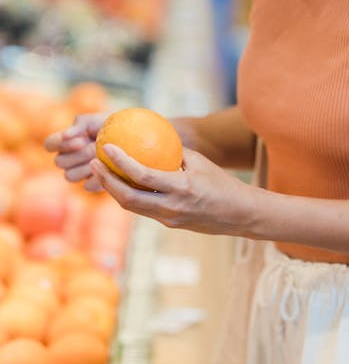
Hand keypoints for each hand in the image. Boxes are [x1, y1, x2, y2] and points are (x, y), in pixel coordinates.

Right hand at [44, 112, 107, 191]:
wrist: (132, 137)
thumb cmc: (111, 125)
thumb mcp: (96, 119)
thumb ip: (80, 124)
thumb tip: (66, 134)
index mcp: (65, 142)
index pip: (49, 144)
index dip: (60, 144)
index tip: (80, 140)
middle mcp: (69, 159)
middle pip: (59, 162)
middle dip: (78, 155)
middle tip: (95, 148)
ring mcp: (80, 173)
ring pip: (70, 176)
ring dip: (86, 166)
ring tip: (102, 157)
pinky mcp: (93, 184)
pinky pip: (87, 186)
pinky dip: (98, 176)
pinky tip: (109, 169)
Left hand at [89, 144, 253, 236]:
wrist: (239, 214)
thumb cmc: (222, 182)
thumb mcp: (199, 162)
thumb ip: (173, 153)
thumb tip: (148, 139)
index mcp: (181, 188)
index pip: (142, 175)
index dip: (120, 162)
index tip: (106, 147)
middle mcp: (172, 207)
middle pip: (128, 198)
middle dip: (106, 180)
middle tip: (93, 162)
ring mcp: (169, 219)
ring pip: (132, 207)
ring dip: (113, 190)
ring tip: (100, 172)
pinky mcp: (169, 224)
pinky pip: (143, 209)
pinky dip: (128, 195)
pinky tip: (120, 183)